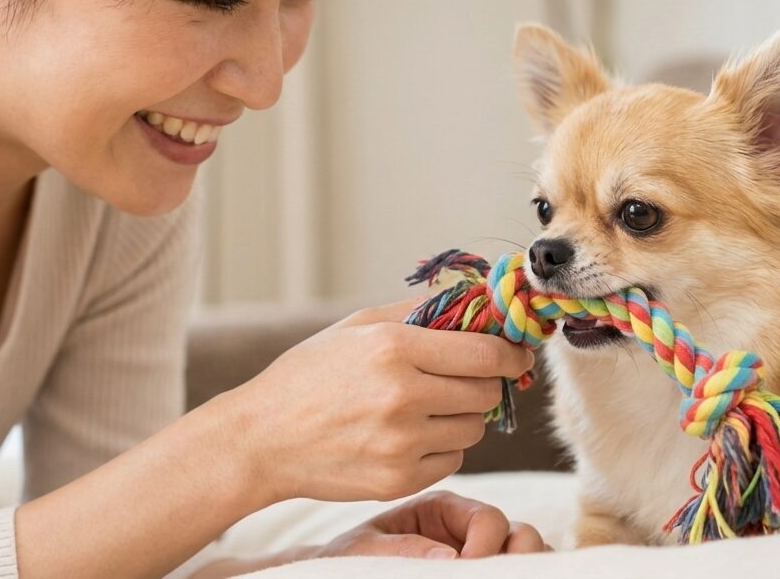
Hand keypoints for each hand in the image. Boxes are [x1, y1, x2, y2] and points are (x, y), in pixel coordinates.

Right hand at [226, 297, 534, 503]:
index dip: (511, 352)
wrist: (262, 438)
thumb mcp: (357, 326)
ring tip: (424, 407)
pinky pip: (452, 459)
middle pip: (486, 391)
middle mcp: (402, 395)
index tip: (517, 352)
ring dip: (462, 416)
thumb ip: (419, 312)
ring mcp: (401, 442)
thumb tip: (476, 301)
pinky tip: (407, 435)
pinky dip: (441, 446)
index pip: (485, 352)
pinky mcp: (399, 479)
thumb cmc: (309, 376)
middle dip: (484, 383)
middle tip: (464, 378)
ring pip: (474, 428)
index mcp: (393, 348)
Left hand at [315, 491, 551, 558]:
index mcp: (442, 509)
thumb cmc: (351, 560)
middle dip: (517, 555)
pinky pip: (519, 571)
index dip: (486, 545)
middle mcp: (468, 529)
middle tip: (493, 574)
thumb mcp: (365, 550)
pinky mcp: (484, 570)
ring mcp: (480, 554)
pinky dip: (524, 574)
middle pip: (521, 533)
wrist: (341, 572)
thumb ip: (402, 549)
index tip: (467, 566)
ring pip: (529, 554)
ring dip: (524, 567)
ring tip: (503, 577)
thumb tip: (450, 557)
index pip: (487, 518)